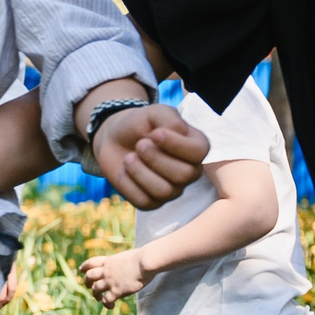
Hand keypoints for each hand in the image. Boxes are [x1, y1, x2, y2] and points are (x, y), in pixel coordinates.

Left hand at [80, 248, 146, 306]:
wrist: (146, 261)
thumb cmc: (144, 257)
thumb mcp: (128, 257)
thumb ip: (123, 263)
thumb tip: (127, 268)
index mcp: (110, 261)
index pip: (92, 262)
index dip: (85, 266)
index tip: (81, 270)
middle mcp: (107, 271)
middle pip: (89, 276)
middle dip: (87, 281)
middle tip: (88, 286)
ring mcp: (110, 281)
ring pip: (95, 289)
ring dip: (96, 294)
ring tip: (98, 298)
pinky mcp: (116, 291)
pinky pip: (106, 300)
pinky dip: (107, 304)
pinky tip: (111, 306)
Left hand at [88, 104, 207, 208]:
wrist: (115, 139)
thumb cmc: (140, 125)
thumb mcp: (155, 113)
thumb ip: (170, 119)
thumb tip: (178, 132)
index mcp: (196, 148)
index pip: (199, 152)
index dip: (176, 144)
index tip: (155, 133)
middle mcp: (190, 171)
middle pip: (183, 175)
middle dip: (156, 158)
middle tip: (139, 145)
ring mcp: (172, 189)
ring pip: (164, 191)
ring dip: (141, 172)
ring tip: (129, 157)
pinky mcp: (152, 202)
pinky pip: (144, 202)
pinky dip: (129, 184)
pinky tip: (123, 170)